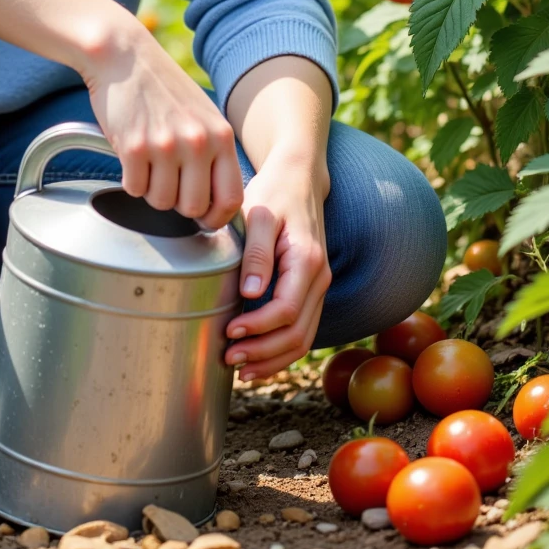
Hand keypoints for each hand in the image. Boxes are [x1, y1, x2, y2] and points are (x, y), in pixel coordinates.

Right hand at [80, 12, 242, 229]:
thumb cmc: (162, 87)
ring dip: (151, 190)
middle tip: (166, 182)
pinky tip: (131, 155)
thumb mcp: (203, 114)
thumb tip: (214, 201)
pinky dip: (130, 179)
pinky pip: (134, 188)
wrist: (124, 56)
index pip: (232, 198)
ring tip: (148, 162)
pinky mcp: (134, 147)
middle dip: (178, 204)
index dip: (217, 218)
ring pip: (161, 202)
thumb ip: (213, 152)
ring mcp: (166, 145)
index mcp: (220, 135)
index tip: (203, 218)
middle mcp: (197, 142)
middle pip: (194, 207)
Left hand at [223, 151, 330, 380]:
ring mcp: (319, 287)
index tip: (229, 332)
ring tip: (240, 369)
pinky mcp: (311, 291)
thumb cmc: (275, 192)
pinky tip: (257, 358)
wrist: (299, 179)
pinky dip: (281, 349)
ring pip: (304, 338)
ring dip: (273, 359)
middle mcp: (320, 278)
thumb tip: (251, 293)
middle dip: (263, 353)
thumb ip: (257, 253)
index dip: (258, 328)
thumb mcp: (260, 213)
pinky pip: (303, 329)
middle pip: (298, 333)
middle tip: (228, 358)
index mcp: (307, 260)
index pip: (287, 310)